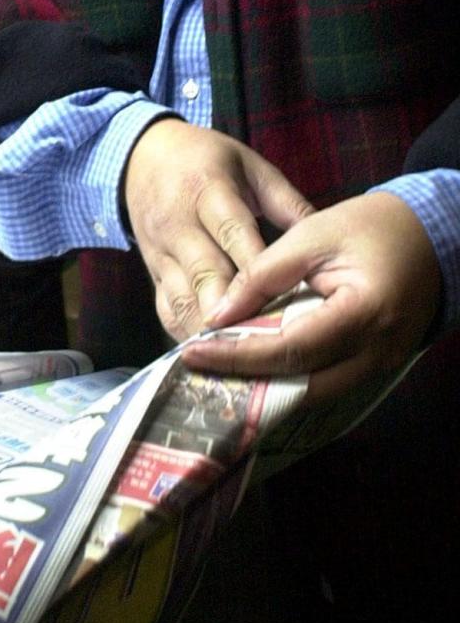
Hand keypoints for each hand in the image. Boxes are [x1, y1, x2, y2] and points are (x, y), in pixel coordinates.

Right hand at [123, 119, 313, 338]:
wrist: (143, 157)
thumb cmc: (207, 160)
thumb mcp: (250, 167)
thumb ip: (287, 204)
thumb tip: (328, 241)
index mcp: (208, 191)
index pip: (233, 233)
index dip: (256, 270)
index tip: (284, 301)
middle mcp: (178, 225)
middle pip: (204, 274)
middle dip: (232, 314)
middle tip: (265, 347)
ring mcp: (160, 254)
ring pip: (183, 300)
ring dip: (210, 334)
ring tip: (243, 365)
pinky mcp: (152, 275)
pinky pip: (167, 311)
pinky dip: (190, 337)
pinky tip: (216, 360)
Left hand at [181, 192, 441, 400]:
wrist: (427, 235)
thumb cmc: (368, 227)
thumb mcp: (311, 236)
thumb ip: (262, 275)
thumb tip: (217, 315)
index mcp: (364, 312)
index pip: (291, 349)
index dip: (239, 354)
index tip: (195, 350)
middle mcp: (377, 352)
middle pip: (302, 387)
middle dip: (246, 381)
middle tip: (198, 367)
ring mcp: (381, 365)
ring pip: (313, 394)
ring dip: (265, 385)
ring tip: (218, 368)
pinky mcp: (376, 366)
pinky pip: (326, 384)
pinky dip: (289, 378)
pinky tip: (254, 364)